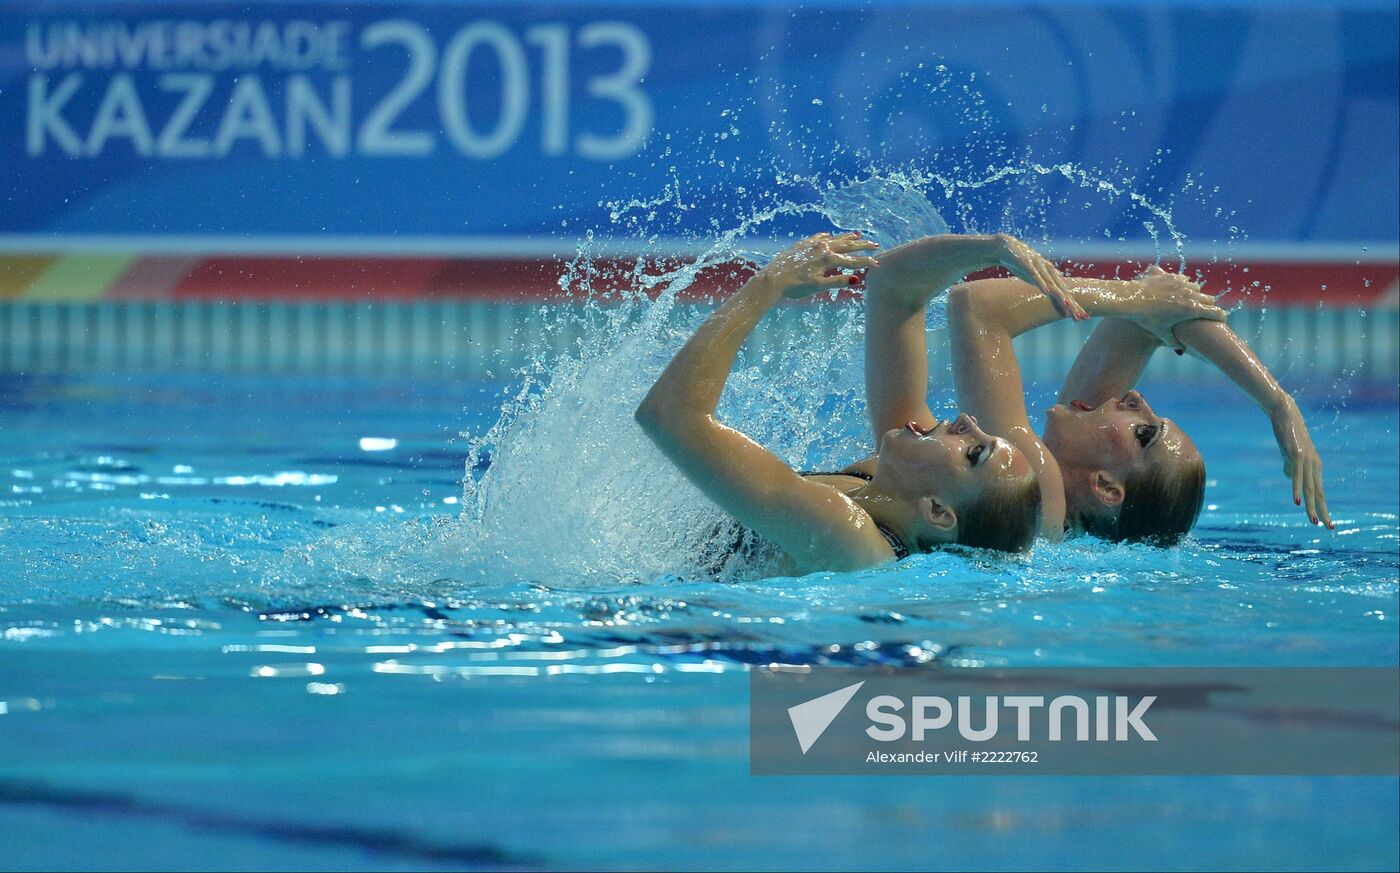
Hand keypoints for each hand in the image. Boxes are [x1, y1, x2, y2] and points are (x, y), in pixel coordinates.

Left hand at [760, 232, 879, 298]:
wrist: (772, 279)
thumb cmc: (795, 286)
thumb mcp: (818, 286)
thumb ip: (838, 281)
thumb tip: (857, 279)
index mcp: (828, 258)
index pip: (852, 260)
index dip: (866, 262)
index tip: (878, 263)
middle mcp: (822, 248)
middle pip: (846, 245)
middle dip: (862, 245)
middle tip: (875, 244)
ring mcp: (811, 244)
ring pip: (834, 239)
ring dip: (846, 238)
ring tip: (857, 235)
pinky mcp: (801, 245)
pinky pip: (818, 237)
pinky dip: (826, 237)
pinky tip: (828, 235)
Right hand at [993, 234, 1085, 319]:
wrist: (1005, 247)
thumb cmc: (1022, 264)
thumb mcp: (1034, 278)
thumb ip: (1044, 285)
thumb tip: (1052, 294)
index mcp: (1051, 275)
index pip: (1064, 293)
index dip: (1074, 306)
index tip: (1083, 318)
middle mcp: (1048, 270)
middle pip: (1061, 290)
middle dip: (1071, 304)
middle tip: (1080, 317)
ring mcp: (1038, 266)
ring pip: (1051, 283)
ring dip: (1059, 294)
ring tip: (1067, 305)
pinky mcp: (1027, 263)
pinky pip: (1035, 275)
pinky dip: (1041, 283)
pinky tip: (1046, 292)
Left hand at [1122, 265, 1227, 348]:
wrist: (1131, 299)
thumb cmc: (1146, 319)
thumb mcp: (1160, 333)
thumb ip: (1173, 341)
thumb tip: (1181, 350)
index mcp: (1191, 310)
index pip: (1215, 313)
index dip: (1221, 317)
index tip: (1223, 320)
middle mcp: (1190, 295)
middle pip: (1209, 300)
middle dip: (1209, 306)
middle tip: (1207, 312)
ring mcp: (1181, 284)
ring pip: (1197, 289)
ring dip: (1196, 295)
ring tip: (1192, 301)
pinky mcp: (1172, 277)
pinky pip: (1184, 280)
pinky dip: (1184, 286)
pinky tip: (1180, 290)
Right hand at [1270, 395, 1331, 528]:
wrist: (1285, 413)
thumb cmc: (1287, 433)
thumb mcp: (1290, 453)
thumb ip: (1291, 467)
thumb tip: (1291, 479)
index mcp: (1314, 466)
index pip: (1320, 491)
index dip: (1323, 507)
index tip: (1327, 523)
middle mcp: (1315, 465)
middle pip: (1319, 493)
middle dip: (1324, 512)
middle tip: (1329, 528)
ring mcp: (1306, 461)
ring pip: (1310, 488)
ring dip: (1312, 507)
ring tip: (1314, 522)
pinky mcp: (1296, 456)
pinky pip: (1297, 477)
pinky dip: (1297, 491)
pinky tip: (1297, 503)